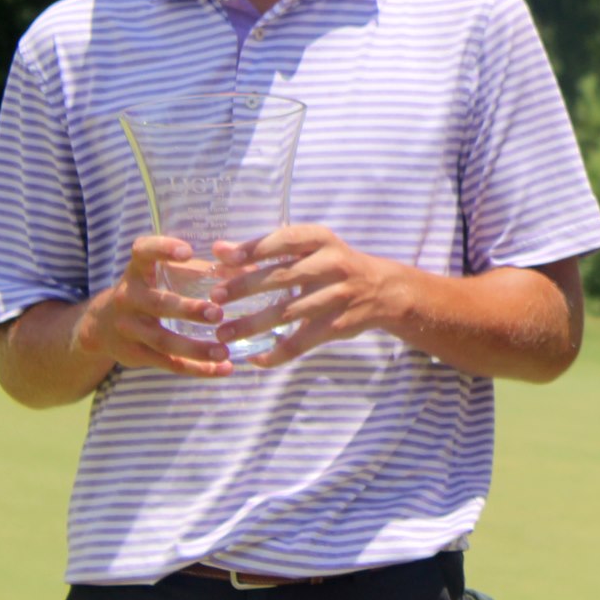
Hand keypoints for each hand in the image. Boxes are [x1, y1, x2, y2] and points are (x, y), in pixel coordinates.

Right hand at [74, 235, 234, 377]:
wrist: (100, 326)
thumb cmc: (151, 291)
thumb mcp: (165, 275)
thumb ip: (204, 270)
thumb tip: (253, 268)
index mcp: (138, 271)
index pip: (143, 252)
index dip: (162, 249)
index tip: (187, 252)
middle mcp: (128, 298)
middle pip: (158, 304)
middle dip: (188, 310)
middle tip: (218, 313)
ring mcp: (128, 329)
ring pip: (163, 341)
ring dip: (196, 348)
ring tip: (224, 351)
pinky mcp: (134, 354)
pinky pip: (167, 363)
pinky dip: (197, 369)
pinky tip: (224, 369)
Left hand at [210, 224, 401, 367]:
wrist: (384, 290)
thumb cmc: (334, 265)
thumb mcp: (309, 249)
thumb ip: (265, 250)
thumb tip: (218, 250)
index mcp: (323, 241)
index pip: (286, 240)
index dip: (256, 248)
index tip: (226, 259)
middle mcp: (333, 265)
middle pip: (283, 277)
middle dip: (246, 287)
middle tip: (215, 298)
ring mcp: (337, 296)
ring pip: (288, 313)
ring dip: (252, 325)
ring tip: (223, 334)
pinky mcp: (338, 326)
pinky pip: (302, 342)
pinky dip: (276, 354)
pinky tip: (254, 359)